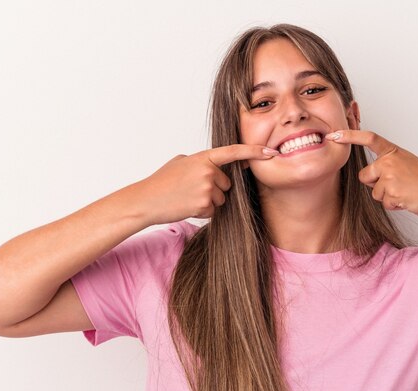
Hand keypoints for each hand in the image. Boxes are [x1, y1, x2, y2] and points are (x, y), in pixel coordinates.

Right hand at [131, 144, 278, 224]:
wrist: (146, 200)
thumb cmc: (162, 182)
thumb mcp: (181, 162)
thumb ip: (202, 161)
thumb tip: (216, 165)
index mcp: (204, 157)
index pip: (234, 152)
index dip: (255, 152)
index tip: (271, 152)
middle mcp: (208, 171)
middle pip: (227, 184)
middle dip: (215, 189)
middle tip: (191, 189)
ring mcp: (207, 188)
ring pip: (221, 199)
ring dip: (208, 201)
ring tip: (187, 197)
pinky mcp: (205, 205)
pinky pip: (213, 211)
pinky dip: (202, 211)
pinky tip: (187, 206)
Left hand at [325, 130, 417, 219]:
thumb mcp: (406, 165)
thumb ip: (387, 165)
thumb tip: (367, 176)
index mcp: (394, 152)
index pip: (369, 138)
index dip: (350, 135)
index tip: (333, 134)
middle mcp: (390, 160)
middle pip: (365, 176)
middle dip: (375, 185)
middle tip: (399, 186)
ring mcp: (391, 175)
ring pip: (374, 192)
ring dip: (387, 197)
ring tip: (406, 192)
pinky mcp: (392, 191)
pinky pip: (383, 202)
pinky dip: (394, 205)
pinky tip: (407, 200)